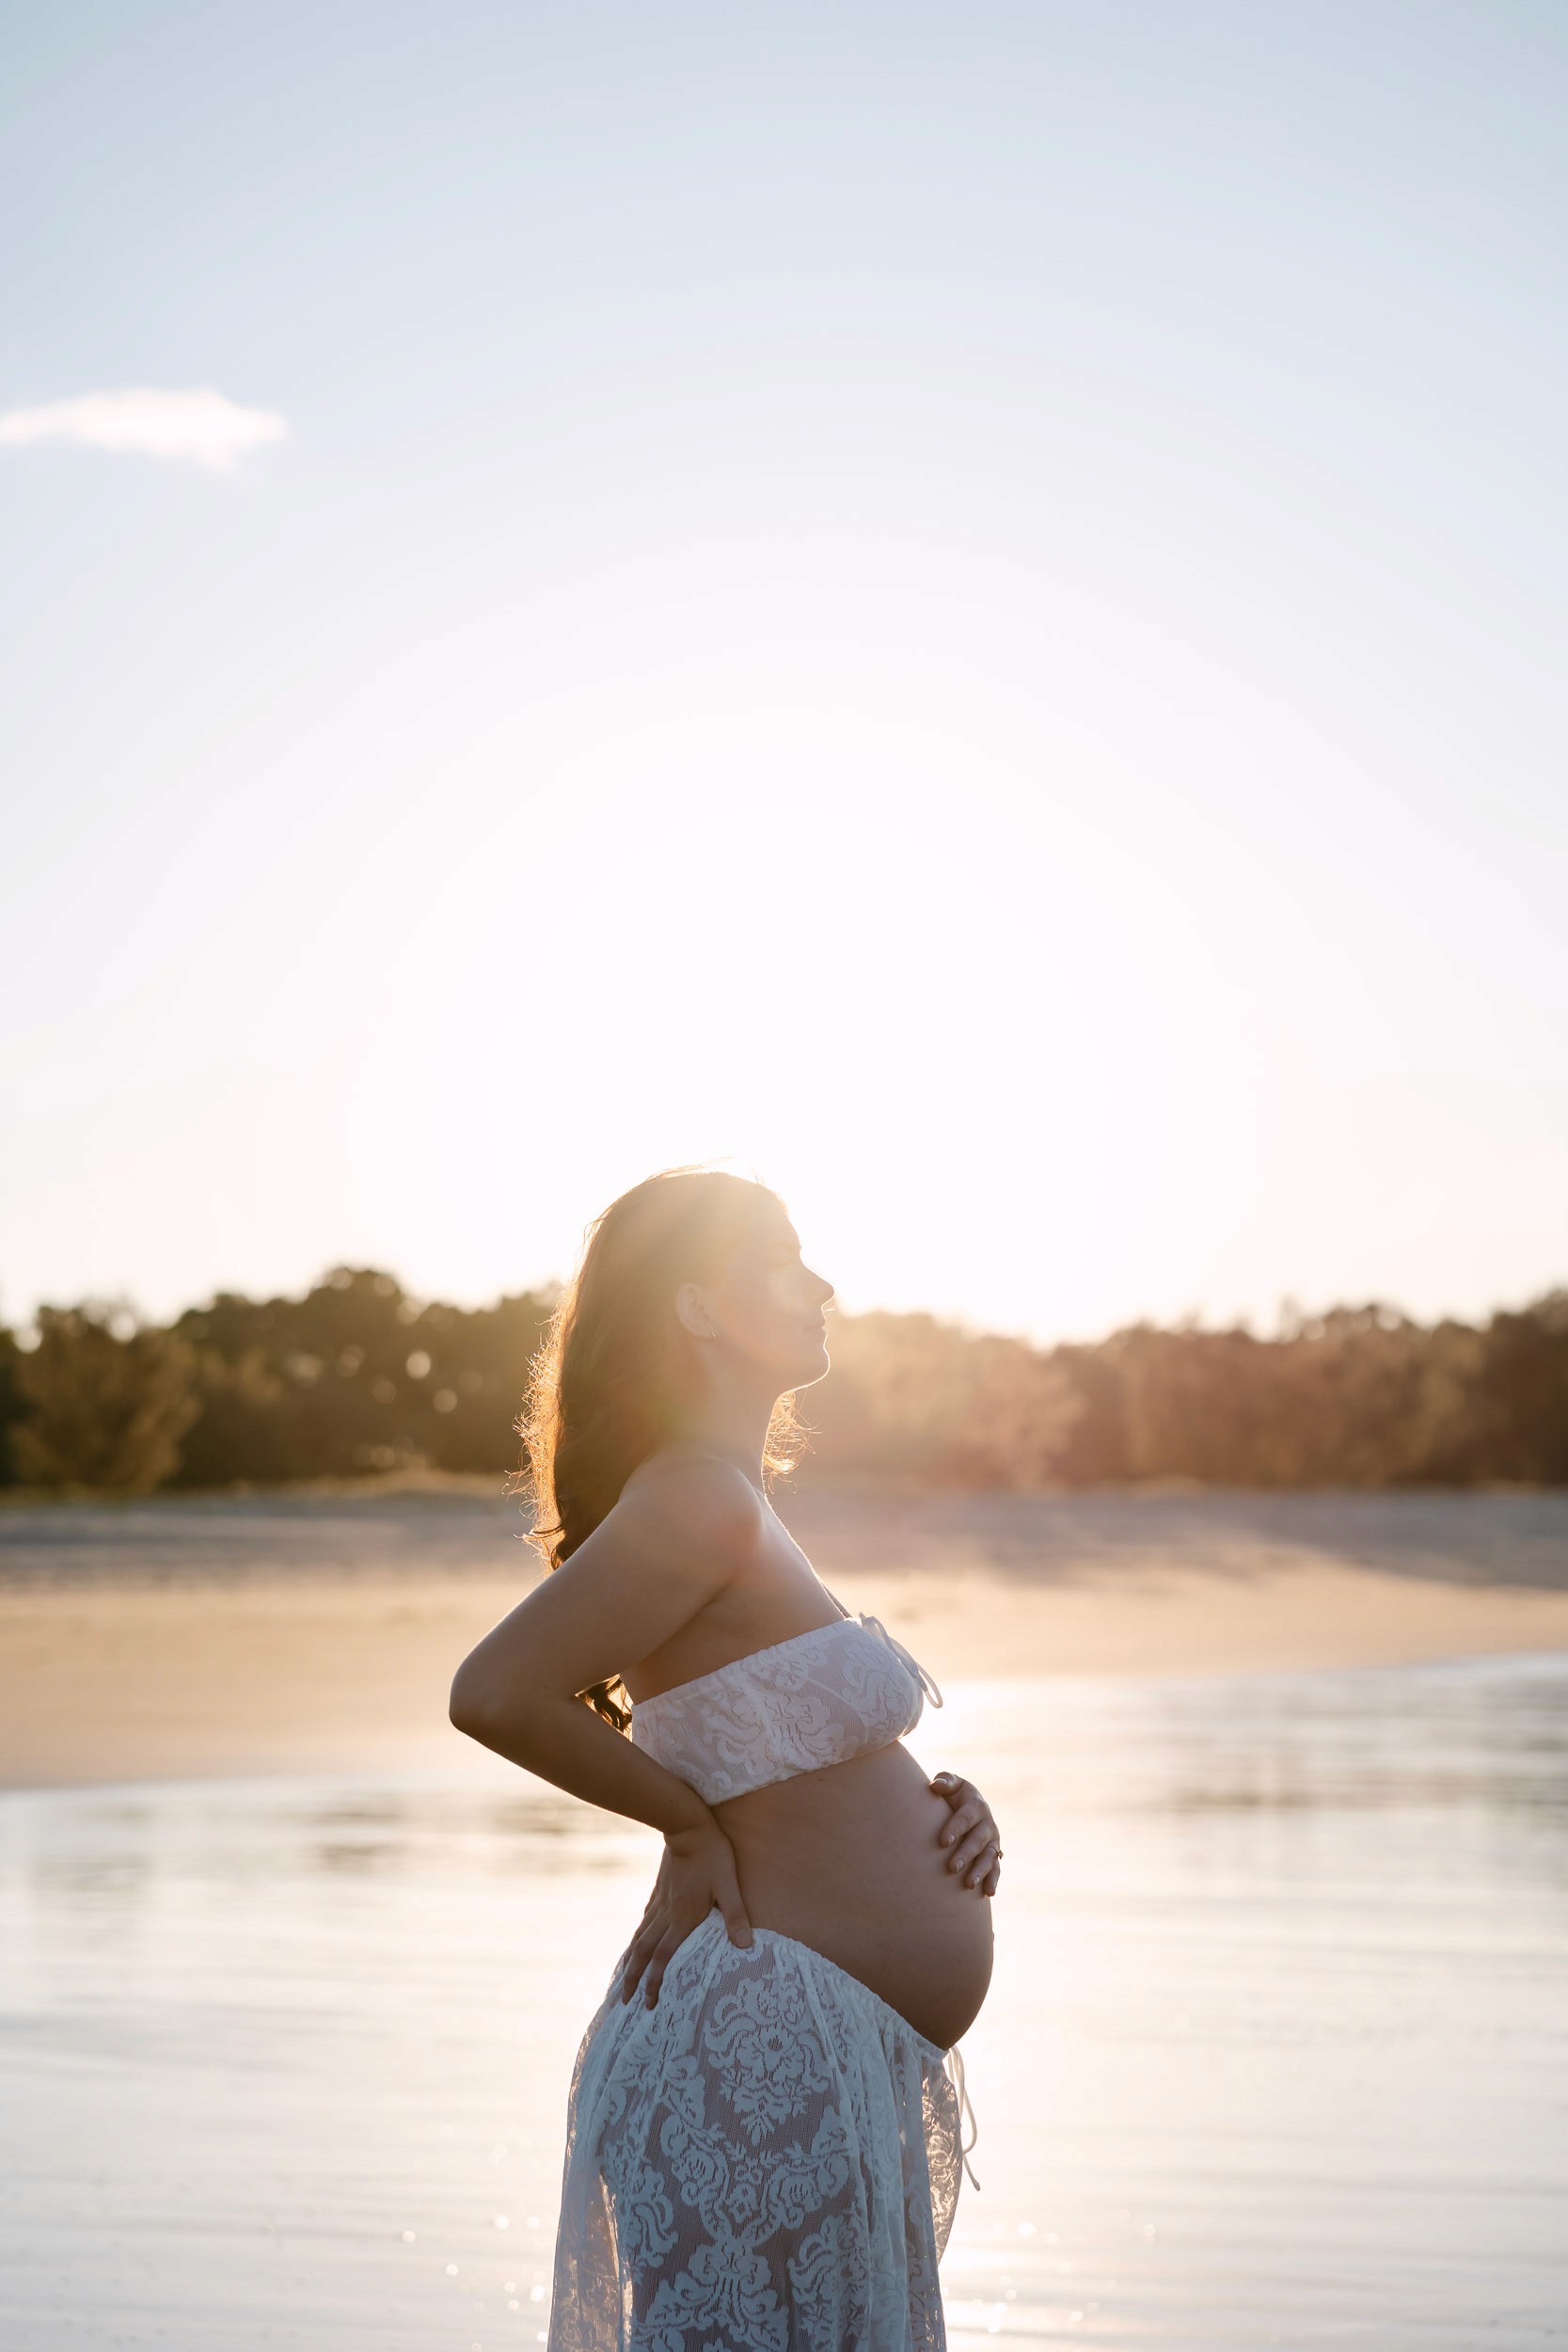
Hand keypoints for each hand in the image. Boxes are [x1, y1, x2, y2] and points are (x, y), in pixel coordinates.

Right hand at [619, 1819, 752, 2007]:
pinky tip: (636, 1942)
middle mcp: (667, 1914)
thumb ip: (736, 1916)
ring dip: (630, 1962)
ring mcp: (660, 1902)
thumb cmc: (712, 1855)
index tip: (648, 2003)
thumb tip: (746, 1946)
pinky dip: (637, 1937)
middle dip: (634, 1980)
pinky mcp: (659, 1891)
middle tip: (626, 2002)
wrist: (687, 1826)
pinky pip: (644, 1921)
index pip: (664, 1958)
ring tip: (623, 1979)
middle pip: (644, 1953)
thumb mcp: (728, 1885)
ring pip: (640, 1938)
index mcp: (683, 1918)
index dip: (655, 1982)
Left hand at [929, 1771, 1002, 1896]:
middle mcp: (988, 1823)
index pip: (966, 1817)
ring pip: (989, 1857)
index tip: (942, 1842)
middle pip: (978, 1840)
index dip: (955, 1829)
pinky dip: (993, 1880)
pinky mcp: (994, 1854)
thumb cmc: (953, 1794)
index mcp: (976, 1805)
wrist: (967, 1806)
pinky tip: (988, 1893)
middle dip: (966, 1854)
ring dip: (980, 1871)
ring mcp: (992, 1840)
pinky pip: (996, 1868)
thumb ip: (944, 1781)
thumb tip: (936, 1785)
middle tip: (952, 1868)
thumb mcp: (951, 1783)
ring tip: (969, 1884)